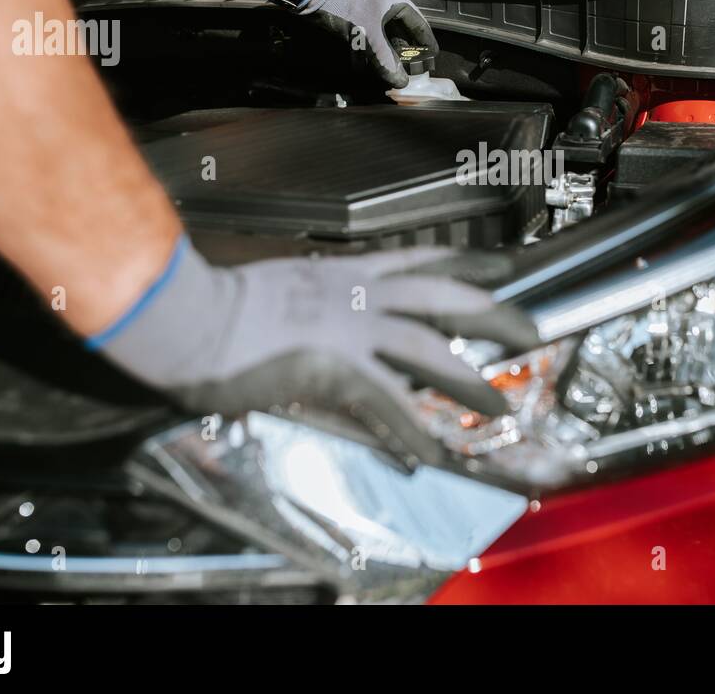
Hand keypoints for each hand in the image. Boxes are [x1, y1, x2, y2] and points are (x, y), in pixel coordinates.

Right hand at [93, 241, 539, 463]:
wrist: (187, 310)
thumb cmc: (215, 301)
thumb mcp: (280, 285)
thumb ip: (312, 296)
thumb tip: (321, 311)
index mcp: (343, 273)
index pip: (419, 261)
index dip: (465, 264)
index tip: (501, 266)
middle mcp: (356, 294)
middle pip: (441, 297)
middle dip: (490, 312)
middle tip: (528, 327)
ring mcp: (348, 329)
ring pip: (426, 349)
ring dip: (464, 378)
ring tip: (496, 401)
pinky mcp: (332, 367)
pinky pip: (385, 404)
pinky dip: (410, 431)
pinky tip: (431, 453)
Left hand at [294, 0, 437, 87]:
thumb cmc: (344, 5)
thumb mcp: (368, 36)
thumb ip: (385, 60)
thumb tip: (400, 81)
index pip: (419, 23)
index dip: (426, 41)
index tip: (431, 56)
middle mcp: (384, 0)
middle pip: (401, 29)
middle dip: (405, 50)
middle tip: (411, 67)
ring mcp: (368, 6)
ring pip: (383, 32)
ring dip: (387, 51)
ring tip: (391, 68)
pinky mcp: (353, 12)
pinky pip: (368, 34)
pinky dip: (371, 48)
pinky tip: (369, 62)